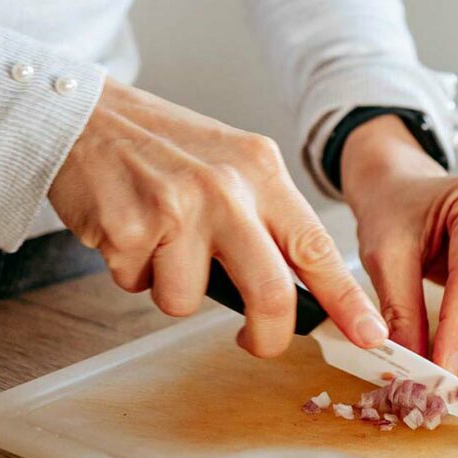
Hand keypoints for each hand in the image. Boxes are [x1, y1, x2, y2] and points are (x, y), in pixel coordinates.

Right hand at [48, 78, 387, 356]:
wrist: (87, 116)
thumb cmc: (166, 146)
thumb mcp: (234, 164)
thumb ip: (266, 217)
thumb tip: (299, 288)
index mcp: (262, 171)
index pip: (316, 245)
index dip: (347, 299)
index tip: (371, 335)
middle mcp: (227, 189)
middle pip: (269, 293)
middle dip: (267, 336)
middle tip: (255, 341)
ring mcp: (177, 210)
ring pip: (187, 301)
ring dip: (172, 288)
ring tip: (161, 242)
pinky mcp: (128, 230)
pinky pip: (138, 285)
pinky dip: (134, 270)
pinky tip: (129, 228)